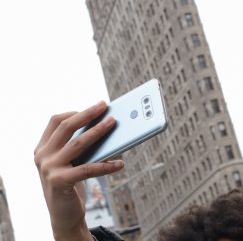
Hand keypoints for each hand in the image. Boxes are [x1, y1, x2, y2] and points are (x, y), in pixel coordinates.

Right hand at [34, 101, 123, 240]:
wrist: (63, 215)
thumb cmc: (71, 183)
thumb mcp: (70, 162)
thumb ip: (79, 146)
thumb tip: (107, 126)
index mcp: (42, 148)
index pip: (56, 121)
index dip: (76, 112)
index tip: (95, 107)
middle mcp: (42, 155)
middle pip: (66, 127)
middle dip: (87, 114)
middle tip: (104, 106)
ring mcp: (49, 168)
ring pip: (78, 143)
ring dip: (98, 131)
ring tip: (113, 123)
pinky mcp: (59, 182)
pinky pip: (88, 168)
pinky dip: (106, 165)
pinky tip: (120, 163)